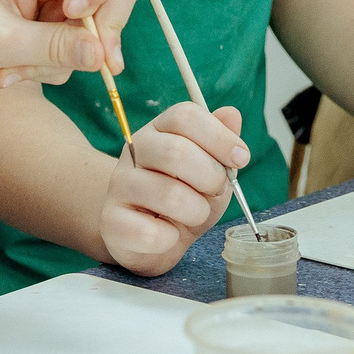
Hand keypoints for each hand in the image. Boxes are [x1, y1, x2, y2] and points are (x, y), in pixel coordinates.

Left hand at [0, 0, 137, 88]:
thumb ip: (52, 46)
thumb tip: (101, 55)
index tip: (74, 12)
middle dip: (102, 30)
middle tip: (92, 63)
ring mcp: (59, 4)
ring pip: (96, 32)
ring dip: (62, 60)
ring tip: (11, 71)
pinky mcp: (55, 30)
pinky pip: (75, 54)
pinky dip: (48, 69)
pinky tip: (10, 72)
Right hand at [100, 103, 249, 275]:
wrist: (149, 236)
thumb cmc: (185, 196)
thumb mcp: (211, 168)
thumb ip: (222, 143)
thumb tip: (232, 114)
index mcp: (159, 130)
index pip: (185, 116)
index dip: (219, 136)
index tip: (241, 158)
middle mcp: (134, 151)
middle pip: (177, 151)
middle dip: (211, 176)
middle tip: (217, 190)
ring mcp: (119, 185)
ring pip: (169, 195)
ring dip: (197, 211)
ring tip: (194, 214)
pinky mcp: (111, 222)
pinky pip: (151, 233)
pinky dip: (171, 239)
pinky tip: (168, 235)